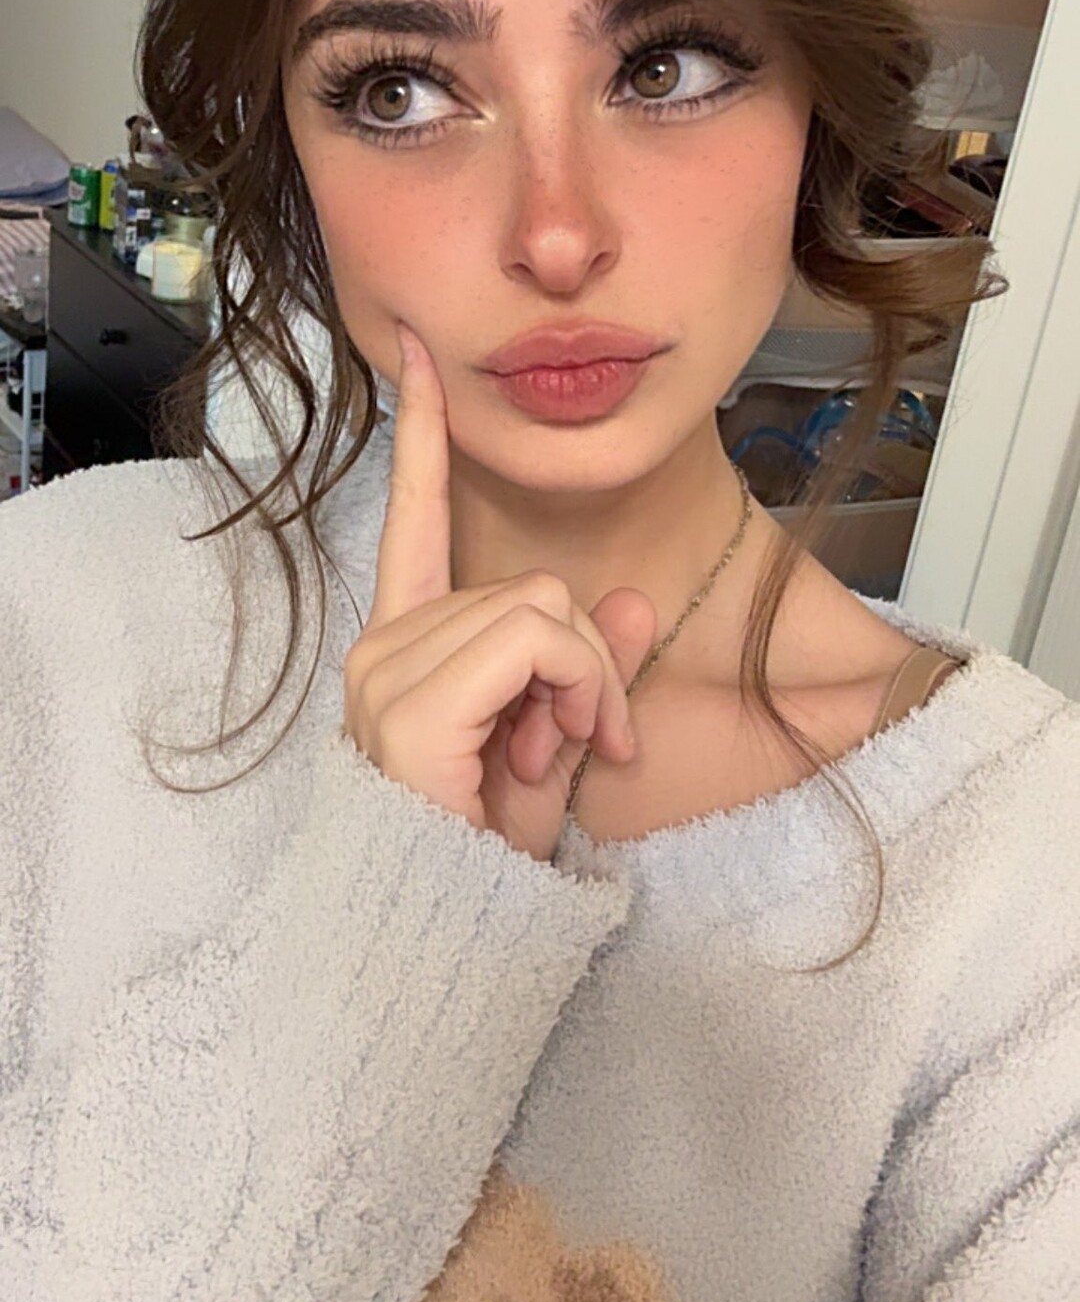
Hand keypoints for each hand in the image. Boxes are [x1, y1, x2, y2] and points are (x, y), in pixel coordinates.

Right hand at [343, 322, 657, 860]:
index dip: (423, 432)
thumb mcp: (561, 752)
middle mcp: (383, 647)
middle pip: (531, 585)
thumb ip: (592, 672)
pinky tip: (557, 749)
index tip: (419, 350)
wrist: (445, 951)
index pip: (414, 517)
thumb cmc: (489, 865)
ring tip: (558, 757)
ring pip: (543, 608)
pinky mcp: (412, 701)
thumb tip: (640, 599)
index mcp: (408, 647)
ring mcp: (388, 671)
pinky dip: (576, 687)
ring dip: (584, 684)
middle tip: (579, 742)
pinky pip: (536, 638)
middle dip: (585, 662)